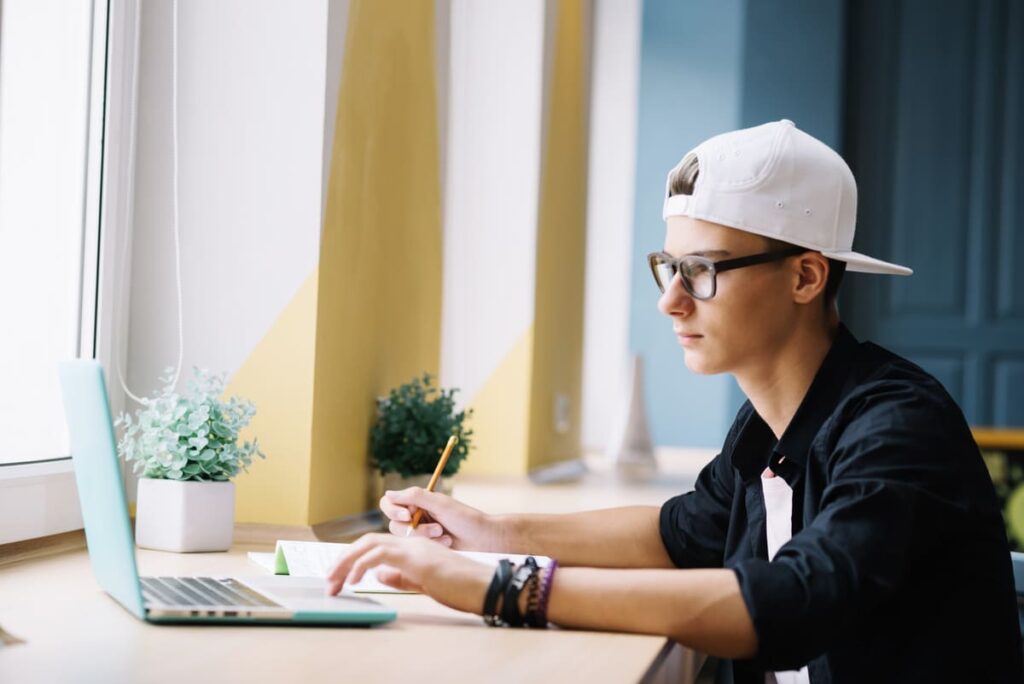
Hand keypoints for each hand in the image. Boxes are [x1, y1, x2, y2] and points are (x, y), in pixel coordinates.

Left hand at [325, 533, 492, 613]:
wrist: (483, 585)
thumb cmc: (461, 587)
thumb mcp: (424, 582)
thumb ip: (401, 576)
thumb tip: (378, 575)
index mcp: (415, 548)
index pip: (377, 545)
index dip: (355, 557)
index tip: (341, 575)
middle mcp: (412, 542)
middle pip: (367, 541)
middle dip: (343, 560)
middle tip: (329, 580)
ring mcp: (413, 547)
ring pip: (368, 544)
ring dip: (346, 562)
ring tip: (334, 581)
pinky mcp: (414, 557)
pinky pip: (378, 555)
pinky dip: (360, 565)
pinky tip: (353, 580)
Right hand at [380, 487, 501, 550]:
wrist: (484, 538)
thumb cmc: (466, 518)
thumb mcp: (440, 504)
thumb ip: (415, 496)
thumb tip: (389, 493)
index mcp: (418, 502)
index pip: (389, 503)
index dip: (393, 510)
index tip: (408, 516)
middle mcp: (416, 516)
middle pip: (394, 524)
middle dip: (416, 529)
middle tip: (437, 529)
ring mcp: (420, 532)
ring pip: (404, 538)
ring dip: (425, 537)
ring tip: (444, 536)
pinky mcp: (425, 547)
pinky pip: (416, 549)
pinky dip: (431, 545)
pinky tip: (447, 543)